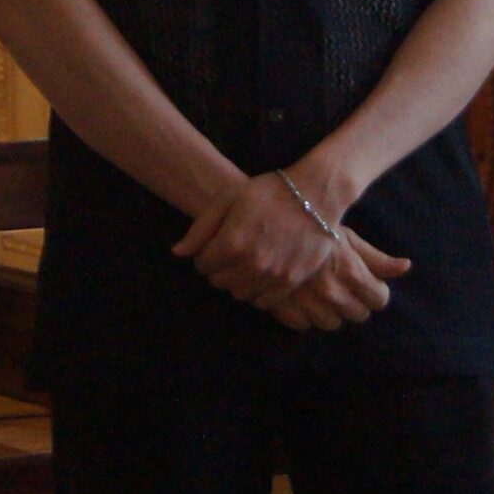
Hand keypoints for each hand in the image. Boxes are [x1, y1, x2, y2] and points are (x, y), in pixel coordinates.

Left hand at [172, 174, 339, 303]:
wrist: (316, 196)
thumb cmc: (270, 192)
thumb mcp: (229, 199)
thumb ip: (200, 228)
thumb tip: (178, 253)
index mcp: (231, 243)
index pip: (202, 265)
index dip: (206, 254)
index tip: (216, 244)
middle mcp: (250, 264)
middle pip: (218, 282)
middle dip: (220, 268)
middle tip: (232, 251)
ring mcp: (272, 276)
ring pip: (239, 294)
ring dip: (238, 281)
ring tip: (248, 260)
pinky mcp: (290, 283)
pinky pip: (263, 302)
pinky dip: (258, 291)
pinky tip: (262, 272)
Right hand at [260, 229, 412, 331]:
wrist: (268, 220)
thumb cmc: (313, 223)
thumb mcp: (348, 237)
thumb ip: (377, 258)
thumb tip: (405, 267)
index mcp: (351, 271)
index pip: (379, 299)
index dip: (376, 292)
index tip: (368, 284)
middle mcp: (331, 291)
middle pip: (358, 314)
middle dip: (355, 302)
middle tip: (344, 286)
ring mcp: (306, 301)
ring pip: (331, 323)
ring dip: (330, 311)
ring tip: (322, 292)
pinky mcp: (283, 307)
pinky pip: (303, 325)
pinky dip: (304, 315)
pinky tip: (302, 297)